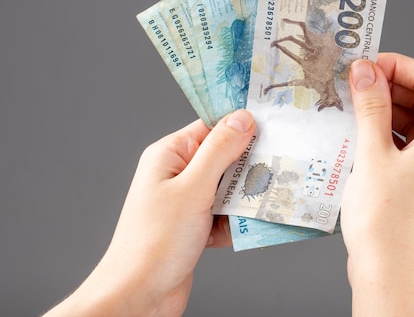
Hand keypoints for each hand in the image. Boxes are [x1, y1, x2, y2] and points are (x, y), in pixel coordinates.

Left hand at [44, 110, 255, 316]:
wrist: (138, 296)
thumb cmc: (155, 241)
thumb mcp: (192, 189)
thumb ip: (219, 151)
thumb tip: (242, 117)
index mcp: (170, 155)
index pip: (211, 127)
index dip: (240, 126)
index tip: (272, 125)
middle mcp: (177, 174)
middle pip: (224, 158)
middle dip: (248, 167)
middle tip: (276, 169)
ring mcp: (186, 202)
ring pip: (228, 188)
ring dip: (244, 198)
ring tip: (261, 204)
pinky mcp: (195, 226)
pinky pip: (225, 215)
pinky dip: (234, 223)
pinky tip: (238, 232)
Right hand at [342, 53, 413, 316]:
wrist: (390, 273)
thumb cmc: (385, 221)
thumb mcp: (372, 153)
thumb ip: (371, 106)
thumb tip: (366, 70)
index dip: (399, 65)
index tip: (369, 63)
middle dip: (391, 88)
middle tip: (356, 83)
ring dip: (389, 112)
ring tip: (355, 109)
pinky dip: (392, 136)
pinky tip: (364, 137)